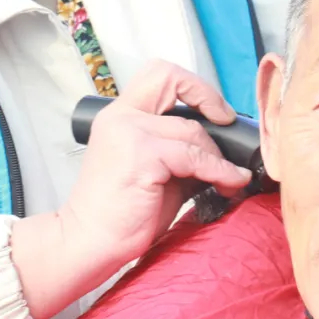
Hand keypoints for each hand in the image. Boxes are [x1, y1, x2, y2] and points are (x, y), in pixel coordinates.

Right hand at [62, 61, 250, 266]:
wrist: (90, 242)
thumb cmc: (120, 212)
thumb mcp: (154, 170)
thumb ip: (180, 151)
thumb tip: (222, 149)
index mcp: (119, 116)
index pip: (158, 75)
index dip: (192, 86)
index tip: (215, 111)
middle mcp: (121, 117)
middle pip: (170, 78)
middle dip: (207, 95)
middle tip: (227, 122)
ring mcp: (130, 133)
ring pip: (192, 130)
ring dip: (219, 156)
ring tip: (229, 179)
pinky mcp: (142, 156)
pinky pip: (195, 157)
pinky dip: (219, 172)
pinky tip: (228, 184)